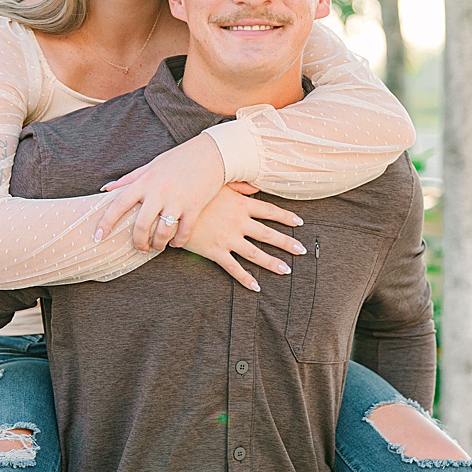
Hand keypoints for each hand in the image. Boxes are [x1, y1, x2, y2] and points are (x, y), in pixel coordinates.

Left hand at [95, 133, 226, 251]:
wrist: (211, 154)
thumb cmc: (178, 159)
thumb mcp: (150, 166)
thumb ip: (128, 180)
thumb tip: (106, 189)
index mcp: (144, 182)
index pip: (118, 204)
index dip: (105, 223)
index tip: (98, 237)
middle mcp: (158, 192)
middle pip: (140, 225)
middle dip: (138, 242)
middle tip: (139, 248)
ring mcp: (177, 200)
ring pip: (162, 232)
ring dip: (158, 244)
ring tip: (157, 246)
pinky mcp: (194, 207)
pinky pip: (184, 232)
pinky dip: (178, 242)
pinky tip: (175, 243)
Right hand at [178, 185, 304, 291]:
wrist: (169, 209)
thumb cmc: (192, 194)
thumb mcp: (216, 185)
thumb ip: (238, 186)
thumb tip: (256, 188)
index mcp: (240, 205)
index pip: (269, 211)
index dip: (285, 217)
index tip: (299, 222)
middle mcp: (238, 222)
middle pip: (268, 234)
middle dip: (286, 243)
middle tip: (301, 250)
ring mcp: (227, 238)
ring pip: (255, 253)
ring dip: (272, 262)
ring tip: (286, 270)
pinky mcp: (214, 251)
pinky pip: (233, 268)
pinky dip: (245, 278)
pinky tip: (256, 287)